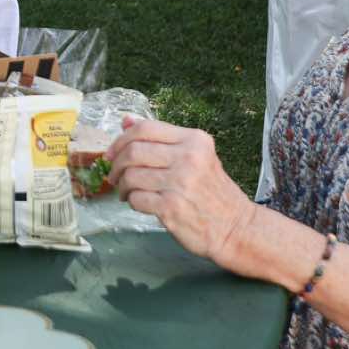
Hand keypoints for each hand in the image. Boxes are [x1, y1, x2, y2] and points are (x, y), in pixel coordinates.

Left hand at [106, 116, 257, 269]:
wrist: (235, 227)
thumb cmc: (212, 191)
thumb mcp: (196, 157)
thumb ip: (161, 139)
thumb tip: (126, 121)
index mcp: (194, 140)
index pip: (145, 128)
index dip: (121, 139)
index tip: (112, 153)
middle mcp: (188, 158)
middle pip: (133, 151)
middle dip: (116, 164)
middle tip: (114, 175)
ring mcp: (179, 183)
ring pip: (131, 176)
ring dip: (122, 185)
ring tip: (127, 191)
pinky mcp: (171, 208)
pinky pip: (136, 198)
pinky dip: (131, 201)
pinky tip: (139, 203)